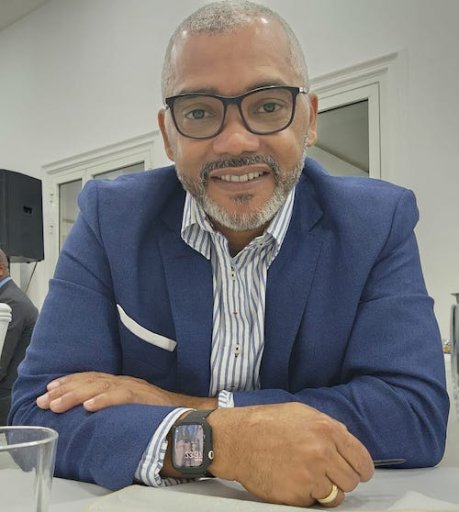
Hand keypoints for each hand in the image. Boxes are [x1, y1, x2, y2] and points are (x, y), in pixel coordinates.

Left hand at [36, 372, 216, 411]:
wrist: (184, 409)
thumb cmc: (156, 409)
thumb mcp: (131, 401)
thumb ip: (114, 400)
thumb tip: (91, 407)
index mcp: (120, 381)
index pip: (90, 377)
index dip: (69, 381)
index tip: (49, 389)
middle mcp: (123, 380)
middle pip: (89, 381)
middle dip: (64, 390)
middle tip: (44, 400)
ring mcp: (132, 387)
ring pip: (99, 387)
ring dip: (76, 395)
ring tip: (57, 404)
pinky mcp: (141, 396)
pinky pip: (120, 397)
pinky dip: (103, 400)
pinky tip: (89, 407)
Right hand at [206, 402, 373, 507]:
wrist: (237, 440)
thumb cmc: (267, 423)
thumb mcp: (301, 412)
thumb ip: (328, 426)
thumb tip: (347, 441)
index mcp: (326, 430)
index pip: (362, 459)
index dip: (361, 469)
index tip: (357, 472)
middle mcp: (322, 452)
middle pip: (352, 481)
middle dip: (342, 479)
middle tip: (326, 473)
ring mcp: (309, 476)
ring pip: (336, 496)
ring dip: (326, 490)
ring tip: (309, 478)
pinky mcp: (296, 495)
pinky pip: (314, 503)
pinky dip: (307, 496)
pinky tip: (294, 481)